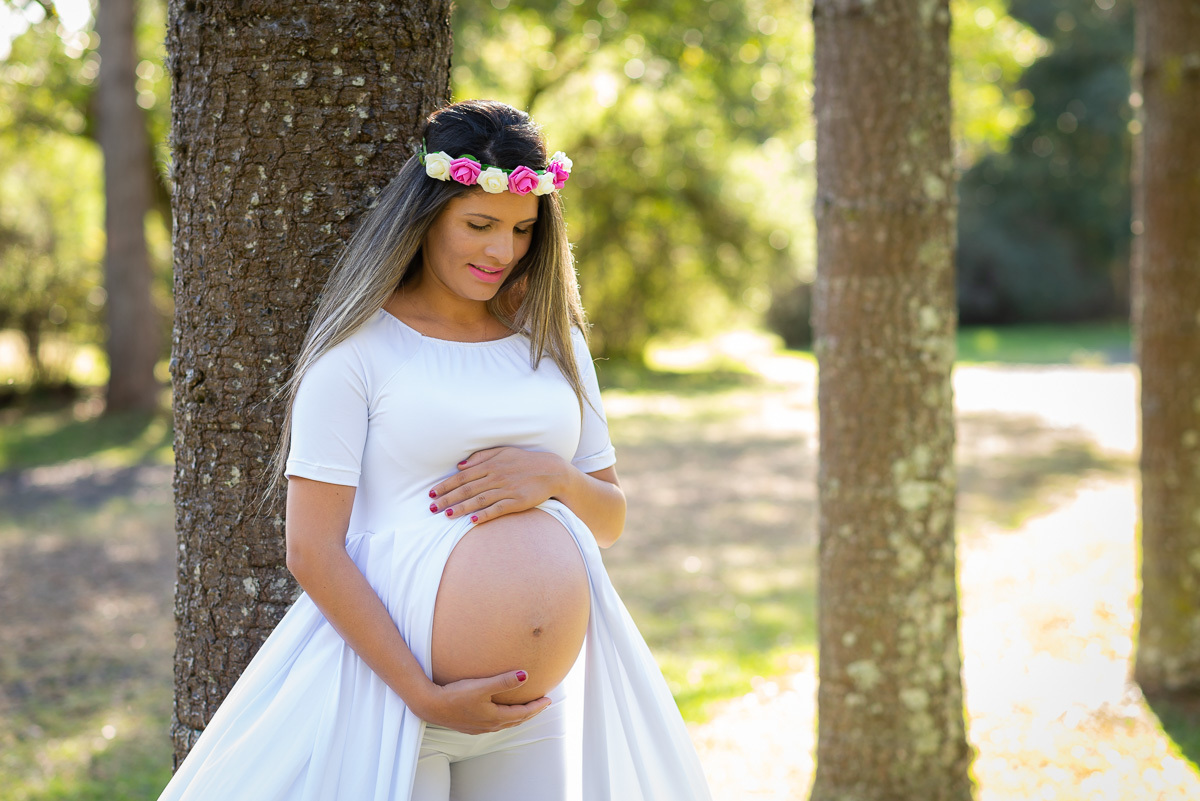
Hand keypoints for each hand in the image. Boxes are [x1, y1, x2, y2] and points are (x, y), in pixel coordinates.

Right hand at [414, 670, 551, 733]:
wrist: (430, 706)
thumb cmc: (455, 695)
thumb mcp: (481, 686)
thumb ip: (503, 681)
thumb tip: (525, 675)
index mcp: (495, 718)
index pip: (522, 713)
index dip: (536, 706)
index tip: (548, 699)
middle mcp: (489, 726)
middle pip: (516, 720)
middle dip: (530, 712)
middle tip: (542, 704)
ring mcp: (479, 728)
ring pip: (505, 723)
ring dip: (518, 716)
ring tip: (525, 708)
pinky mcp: (469, 725)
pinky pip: (494, 723)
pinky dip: (504, 717)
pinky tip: (500, 712)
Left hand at [429, 447, 566, 523]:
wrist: (552, 471)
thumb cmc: (525, 461)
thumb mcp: (503, 452)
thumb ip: (481, 457)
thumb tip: (459, 466)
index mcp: (491, 464)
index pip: (463, 476)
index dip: (446, 485)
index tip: (432, 493)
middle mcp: (497, 476)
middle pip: (467, 489)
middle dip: (448, 498)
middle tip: (432, 507)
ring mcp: (507, 489)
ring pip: (479, 500)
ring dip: (461, 508)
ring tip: (446, 514)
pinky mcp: (518, 501)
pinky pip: (498, 509)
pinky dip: (485, 514)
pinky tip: (472, 521)